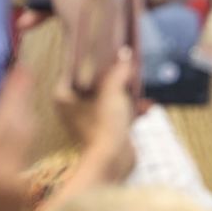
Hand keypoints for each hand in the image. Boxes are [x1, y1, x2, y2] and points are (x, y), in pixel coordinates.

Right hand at [0, 66, 36, 210]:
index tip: (18, 69)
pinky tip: (10, 129)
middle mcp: (8, 171)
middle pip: (23, 122)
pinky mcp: (27, 193)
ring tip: (12, 97)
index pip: (5, 118)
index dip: (14, 91)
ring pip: (28, 137)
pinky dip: (21, 135)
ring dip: (23, 114)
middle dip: (21, 96)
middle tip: (15, 75)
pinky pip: (26, 152)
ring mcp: (21, 182)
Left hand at [53, 48, 137, 180]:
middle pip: (97, 81)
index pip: (77, 67)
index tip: (110, 48)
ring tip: (140, 86)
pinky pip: (120, 112)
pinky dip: (133, 109)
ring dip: (128, 92)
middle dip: (116, 75)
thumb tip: (125, 54)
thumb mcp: (112, 90)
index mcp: (64, 94)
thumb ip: (118, 70)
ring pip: (111, 96)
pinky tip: (147, 106)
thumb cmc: (104, 125)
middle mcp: (73, 106)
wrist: (113, 163)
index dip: (95, 58)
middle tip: (129, 64)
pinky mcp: (106, 131)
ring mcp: (90, 119)